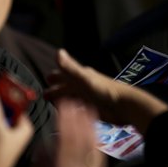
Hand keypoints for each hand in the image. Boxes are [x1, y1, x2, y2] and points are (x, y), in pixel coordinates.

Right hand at [45, 49, 167, 133]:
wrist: (123, 106)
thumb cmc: (103, 90)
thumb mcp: (84, 78)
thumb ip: (70, 68)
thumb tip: (57, 52)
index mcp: (81, 76)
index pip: (64, 74)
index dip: (55, 77)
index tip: (46, 79)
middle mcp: (83, 86)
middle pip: (67, 87)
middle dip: (56, 89)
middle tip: (44, 95)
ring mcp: (88, 98)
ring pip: (72, 98)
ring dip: (63, 100)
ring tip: (52, 105)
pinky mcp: (92, 109)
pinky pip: (78, 108)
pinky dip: (72, 110)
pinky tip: (68, 114)